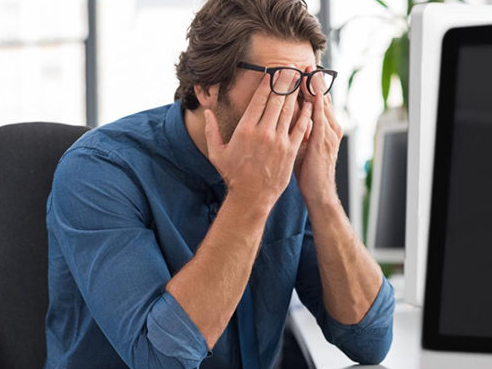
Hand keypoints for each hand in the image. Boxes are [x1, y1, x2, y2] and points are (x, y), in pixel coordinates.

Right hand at [204, 70, 312, 209]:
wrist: (251, 197)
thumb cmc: (233, 175)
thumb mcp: (217, 153)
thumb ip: (211, 130)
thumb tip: (207, 113)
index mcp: (245, 129)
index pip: (259, 99)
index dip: (268, 83)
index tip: (273, 71)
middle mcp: (263, 131)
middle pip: (277, 100)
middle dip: (285, 81)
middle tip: (291, 67)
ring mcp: (279, 141)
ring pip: (289, 111)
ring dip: (296, 93)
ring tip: (301, 79)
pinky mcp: (290, 151)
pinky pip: (300, 128)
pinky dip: (306, 114)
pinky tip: (310, 104)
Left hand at [295, 70, 342, 206]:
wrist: (319, 192)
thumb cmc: (310, 172)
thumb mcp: (305, 147)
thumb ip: (300, 131)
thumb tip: (288, 118)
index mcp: (326, 128)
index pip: (317, 101)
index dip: (310, 85)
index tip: (300, 71)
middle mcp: (330, 126)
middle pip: (321, 97)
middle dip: (313, 79)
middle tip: (303, 62)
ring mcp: (329, 132)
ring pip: (321, 102)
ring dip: (314, 85)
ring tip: (306, 68)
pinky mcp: (323, 139)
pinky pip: (318, 115)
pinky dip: (314, 100)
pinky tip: (308, 89)